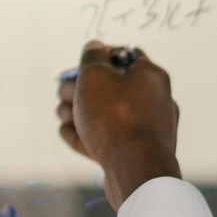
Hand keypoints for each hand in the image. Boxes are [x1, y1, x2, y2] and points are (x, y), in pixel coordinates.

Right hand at [58, 40, 182, 207]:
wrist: (134, 169)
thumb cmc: (115, 117)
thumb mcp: (95, 76)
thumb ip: (92, 58)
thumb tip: (95, 46)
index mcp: (151, 76)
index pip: (125, 55)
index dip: (99, 57)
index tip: (79, 66)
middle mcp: (154, 101)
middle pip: (113, 87)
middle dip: (82, 89)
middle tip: (63, 94)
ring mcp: (146, 130)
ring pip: (108, 114)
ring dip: (80, 112)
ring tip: (62, 114)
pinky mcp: (135, 154)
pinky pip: (110, 139)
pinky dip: (88, 134)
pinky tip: (67, 132)